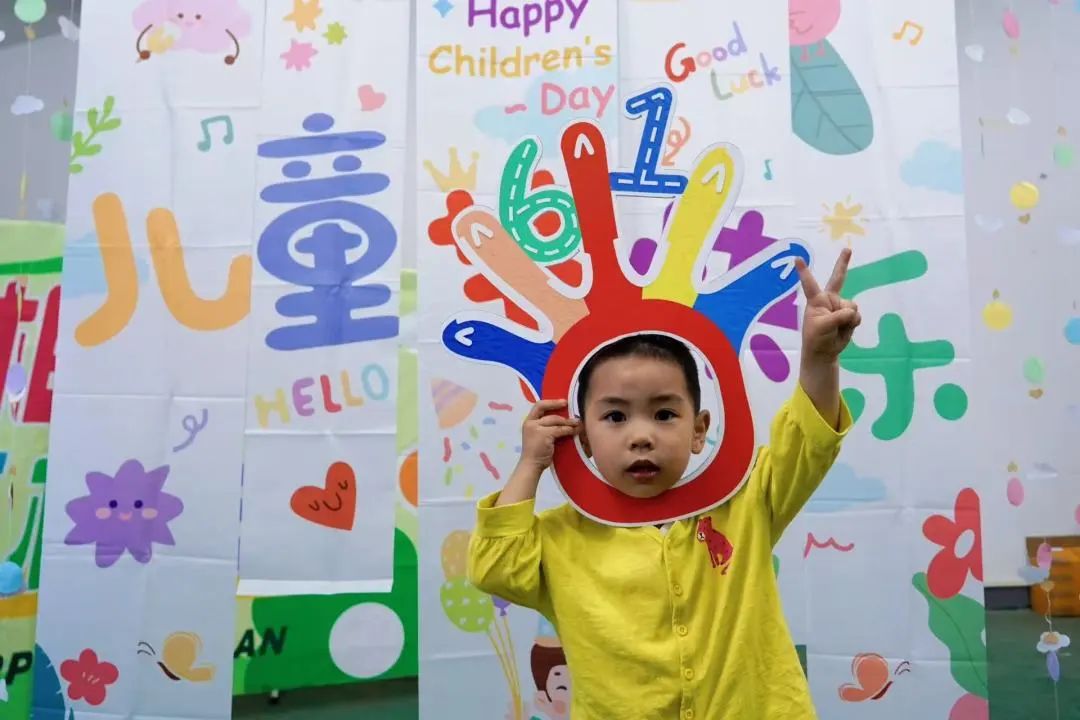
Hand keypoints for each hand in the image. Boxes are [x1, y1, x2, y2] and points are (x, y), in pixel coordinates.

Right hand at [519, 399, 579, 473]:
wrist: (531, 465)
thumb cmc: (536, 452)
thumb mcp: (538, 435)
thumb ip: (545, 427)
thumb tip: (562, 420)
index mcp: (528, 422)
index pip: (538, 406)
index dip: (551, 402)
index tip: (563, 402)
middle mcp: (530, 423)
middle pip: (548, 411)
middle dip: (561, 409)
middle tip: (573, 410)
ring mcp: (536, 428)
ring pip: (556, 420)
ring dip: (568, 421)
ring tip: (578, 423)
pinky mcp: (544, 435)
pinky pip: (560, 429)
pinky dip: (569, 430)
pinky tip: (575, 431)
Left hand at [796, 248, 860, 362]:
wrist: (825, 351)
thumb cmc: (816, 338)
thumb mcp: (823, 326)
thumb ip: (838, 316)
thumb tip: (852, 311)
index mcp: (816, 300)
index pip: (809, 283)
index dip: (804, 271)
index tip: (797, 258)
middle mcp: (829, 300)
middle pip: (838, 278)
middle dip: (843, 263)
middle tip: (847, 249)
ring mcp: (840, 307)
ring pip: (852, 305)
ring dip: (848, 318)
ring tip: (838, 327)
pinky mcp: (849, 315)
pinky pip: (857, 315)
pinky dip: (854, 323)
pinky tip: (846, 329)